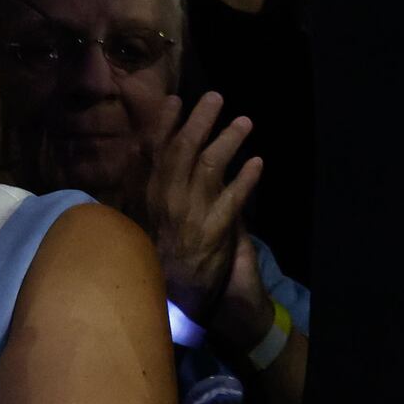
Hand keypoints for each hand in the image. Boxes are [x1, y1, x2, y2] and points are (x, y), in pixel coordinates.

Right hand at [147, 91, 268, 331]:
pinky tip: (258, 163)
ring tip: (245, 122)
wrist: (177, 306)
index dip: (163, 124)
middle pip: (182, 151)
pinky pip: (233, 200)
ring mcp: (189, 217)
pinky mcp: (213, 234)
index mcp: (146, 197)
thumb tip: (145, 152)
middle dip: (199, 121)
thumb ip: (150, 187)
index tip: (176, 100)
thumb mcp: (147, 220)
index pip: (153, 152)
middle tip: (216, 97)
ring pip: (209, 169)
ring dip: (228, 141)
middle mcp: (164, 202)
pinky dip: (246, 180)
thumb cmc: (163, 258)